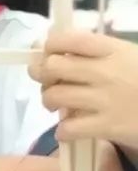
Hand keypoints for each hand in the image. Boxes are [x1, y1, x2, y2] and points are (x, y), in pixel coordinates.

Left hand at [28, 29, 137, 147]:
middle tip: (45, 80)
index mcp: (112, 49)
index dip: (49, 46)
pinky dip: (63, 131)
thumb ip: (97, 51)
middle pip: (53, 67)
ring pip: (55, 96)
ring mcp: (106, 100)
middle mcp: (105, 71)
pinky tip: (67, 130)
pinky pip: (70, 128)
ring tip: (54, 104)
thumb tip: (54, 46)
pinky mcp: (109, 126)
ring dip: (48, 100)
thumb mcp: (130, 56)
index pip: (67, 39)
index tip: (48, 54)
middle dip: (41, 73)